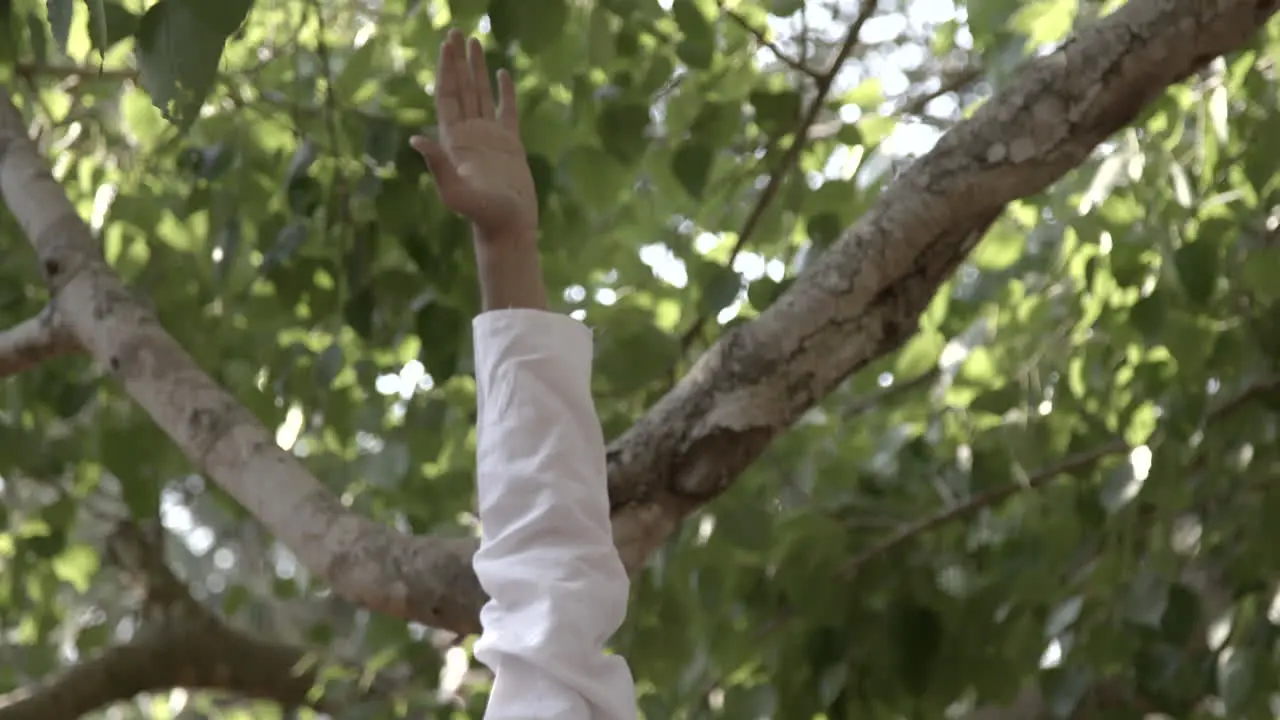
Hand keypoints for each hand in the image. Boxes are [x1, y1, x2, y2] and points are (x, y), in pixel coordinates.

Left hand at [410, 30, 536, 243]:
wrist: (508, 227)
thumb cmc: (481, 213)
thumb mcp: (454, 190)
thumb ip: (437, 164)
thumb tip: (415, 139)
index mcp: (453, 140)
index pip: (447, 95)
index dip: (446, 70)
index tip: (446, 44)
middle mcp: (468, 134)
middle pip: (461, 88)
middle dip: (458, 61)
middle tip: (457, 32)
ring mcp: (490, 137)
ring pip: (481, 94)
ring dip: (477, 69)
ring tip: (476, 42)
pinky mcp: (510, 144)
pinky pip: (507, 110)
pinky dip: (504, 91)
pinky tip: (502, 73)